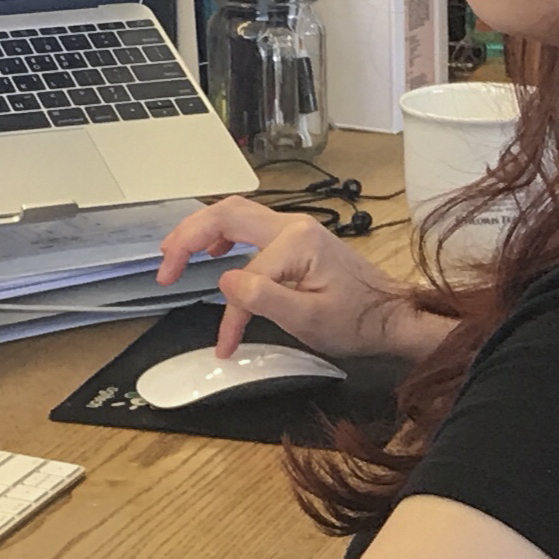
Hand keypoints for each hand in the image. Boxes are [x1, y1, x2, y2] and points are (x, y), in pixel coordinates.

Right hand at [156, 197, 451, 360]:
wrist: (392, 314)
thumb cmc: (357, 320)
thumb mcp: (310, 319)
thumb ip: (264, 298)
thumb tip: (223, 281)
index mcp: (296, 242)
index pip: (244, 275)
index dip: (229, 314)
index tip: (224, 345)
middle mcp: (293, 224)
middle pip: (225, 214)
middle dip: (188, 238)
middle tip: (165, 268)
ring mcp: (294, 227)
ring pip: (234, 214)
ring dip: (200, 231)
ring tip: (175, 254)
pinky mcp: (296, 238)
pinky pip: (248, 226)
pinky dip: (222, 234)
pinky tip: (214, 251)